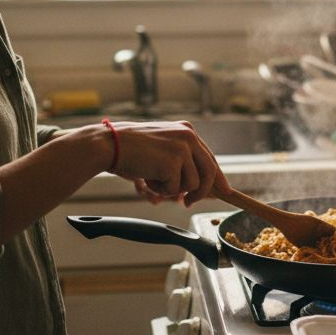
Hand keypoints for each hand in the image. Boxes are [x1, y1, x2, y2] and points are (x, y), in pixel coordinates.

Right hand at [106, 121, 229, 206]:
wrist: (110, 145)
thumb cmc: (130, 150)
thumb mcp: (162, 150)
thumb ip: (181, 163)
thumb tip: (196, 189)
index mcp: (187, 131)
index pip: (210, 158)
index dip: (217, 177)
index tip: (225, 191)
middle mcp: (189, 136)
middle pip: (208, 172)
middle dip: (200, 192)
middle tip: (187, 203)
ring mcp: (182, 149)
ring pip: (192, 184)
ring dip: (171, 189)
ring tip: (153, 178)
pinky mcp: (173, 163)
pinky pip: (175, 189)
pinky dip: (160, 189)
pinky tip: (147, 176)